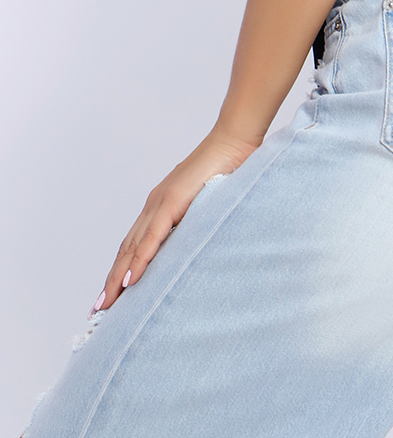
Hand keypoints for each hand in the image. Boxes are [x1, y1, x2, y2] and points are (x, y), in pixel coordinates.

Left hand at [93, 128, 260, 313]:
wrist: (233, 140)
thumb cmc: (226, 168)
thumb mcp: (207, 203)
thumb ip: (196, 220)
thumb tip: (195, 245)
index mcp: (161, 205)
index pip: (134, 244)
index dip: (121, 269)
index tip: (112, 295)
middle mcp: (154, 204)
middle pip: (126, 250)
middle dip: (111, 281)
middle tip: (99, 310)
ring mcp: (161, 202)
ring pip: (133, 247)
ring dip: (117, 277)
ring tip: (107, 304)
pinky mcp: (173, 201)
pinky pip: (152, 237)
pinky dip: (139, 260)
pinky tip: (129, 280)